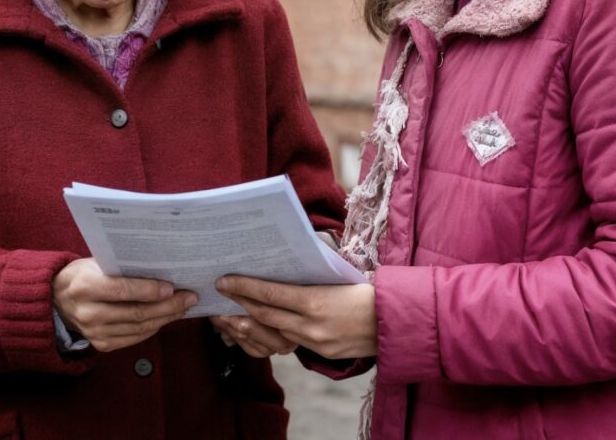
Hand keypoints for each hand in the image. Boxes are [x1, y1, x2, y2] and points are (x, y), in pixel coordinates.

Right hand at [52, 258, 196, 351]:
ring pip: (138, 328)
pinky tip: (166, 318)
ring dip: (165, 317)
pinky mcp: (101, 345)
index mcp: (85, 286)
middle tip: (189, 297)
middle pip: (135, 313)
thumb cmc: (83, 274)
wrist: (55, 299)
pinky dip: (153, 328)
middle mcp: (88, 312)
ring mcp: (94, 332)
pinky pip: (133, 338)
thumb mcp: (96, 262)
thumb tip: (161, 266)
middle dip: (167, 306)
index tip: (172, 287)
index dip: (149, 290)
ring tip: (184, 307)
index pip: (122, 290)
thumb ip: (122, 267)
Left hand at [216, 276, 375, 359]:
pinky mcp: (321, 353)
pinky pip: (289, 343)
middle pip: (265, 315)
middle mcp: (311, 325)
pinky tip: (260, 325)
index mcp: (315, 301)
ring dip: (250, 324)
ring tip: (231, 313)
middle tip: (221, 293)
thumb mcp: (336, 275)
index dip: (244, 287)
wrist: (394, 321)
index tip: (224, 280)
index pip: (270, 294)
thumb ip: (309, 274)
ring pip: (273, 333)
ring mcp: (315, 342)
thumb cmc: (366, 289)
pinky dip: (271, 334)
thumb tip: (282, 263)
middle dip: (239, 304)